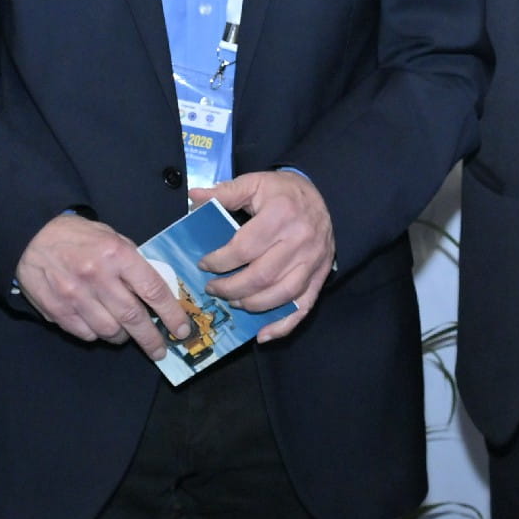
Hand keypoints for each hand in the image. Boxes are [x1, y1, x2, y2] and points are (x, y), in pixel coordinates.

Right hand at [14, 213, 192, 361]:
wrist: (32, 236)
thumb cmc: (78, 236)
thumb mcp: (112, 238)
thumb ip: (133, 264)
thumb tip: (155, 293)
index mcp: (117, 254)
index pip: (153, 290)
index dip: (171, 314)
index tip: (181, 329)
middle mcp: (98, 276)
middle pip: (133, 317)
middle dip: (152, 339)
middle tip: (160, 350)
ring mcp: (76, 296)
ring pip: (110, 331)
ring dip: (123, 337)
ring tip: (126, 334)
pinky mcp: (58, 310)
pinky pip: (86, 334)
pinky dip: (97, 335)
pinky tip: (99, 325)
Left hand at [189, 171, 333, 342]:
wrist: (324, 197)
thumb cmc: (284, 192)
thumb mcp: (255, 183)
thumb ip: (224, 192)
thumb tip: (194, 196)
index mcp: (281, 215)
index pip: (244, 248)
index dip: (220, 261)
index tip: (204, 265)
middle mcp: (300, 241)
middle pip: (260, 277)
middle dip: (230, 288)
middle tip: (212, 289)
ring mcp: (312, 262)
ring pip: (279, 296)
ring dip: (250, 305)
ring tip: (231, 302)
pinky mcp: (320, 277)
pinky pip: (302, 308)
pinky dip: (282, 326)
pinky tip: (262, 335)